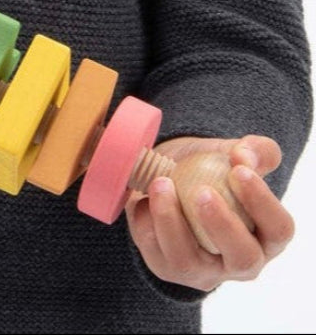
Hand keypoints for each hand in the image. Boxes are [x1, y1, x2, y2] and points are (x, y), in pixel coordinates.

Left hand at [124, 134, 293, 290]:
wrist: (168, 178)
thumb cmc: (210, 172)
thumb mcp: (232, 156)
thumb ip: (253, 150)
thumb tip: (244, 155)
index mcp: (265, 236)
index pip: (278, 229)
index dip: (261, 202)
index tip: (238, 170)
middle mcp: (238, 261)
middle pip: (242, 257)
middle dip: (222, 225)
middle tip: (203, 191)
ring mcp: (201, 269)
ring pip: (187, 261)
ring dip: (171, 220)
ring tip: (161, 183)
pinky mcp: (165, 266)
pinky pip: (153, 249)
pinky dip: (145, 220)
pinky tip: (142, 196)